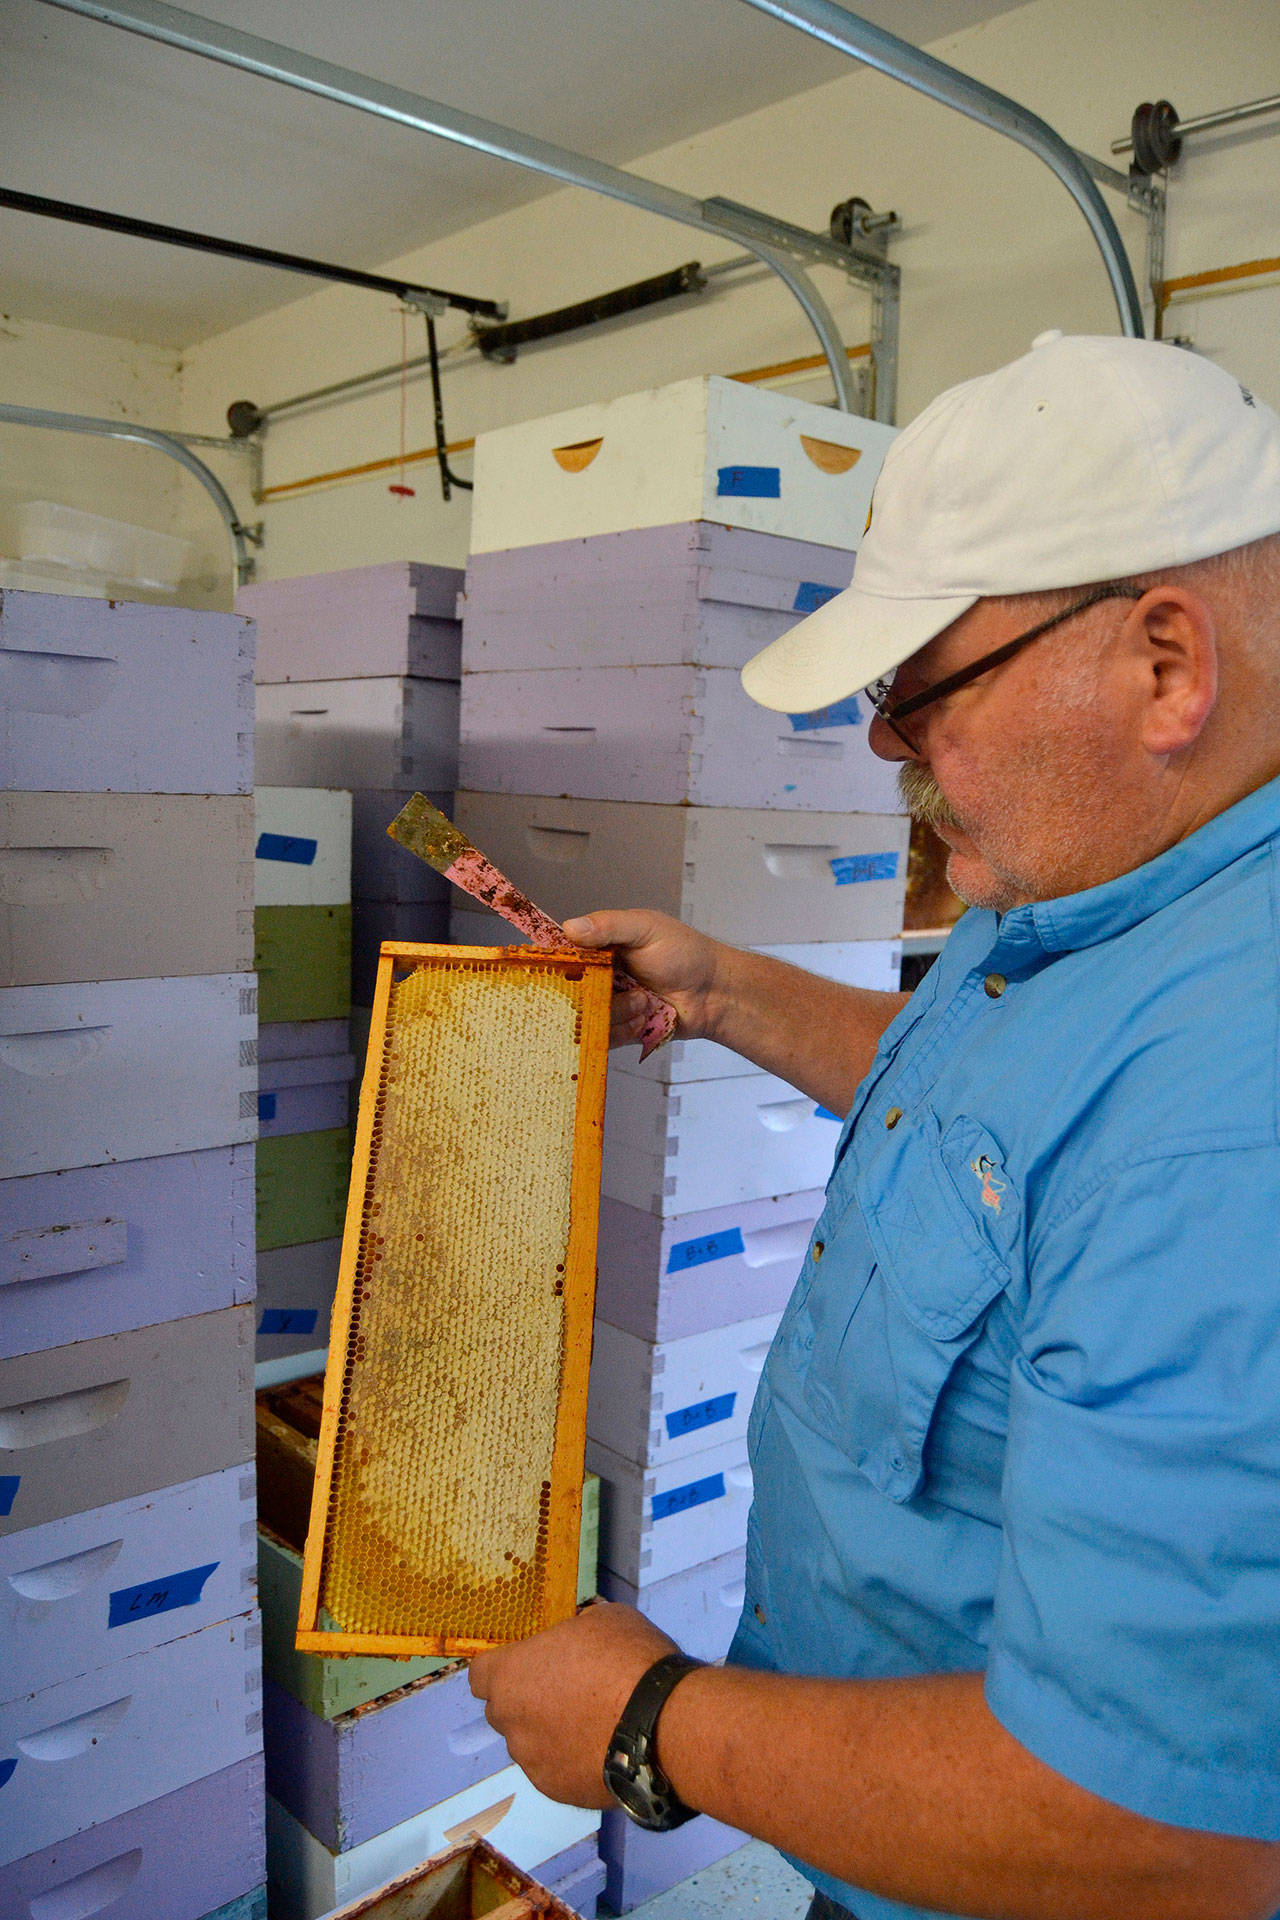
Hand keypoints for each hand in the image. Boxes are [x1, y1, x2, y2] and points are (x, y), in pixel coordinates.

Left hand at [468, 1602, 678, 1807]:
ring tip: (592, 1724)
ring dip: (549, 1733)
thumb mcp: (602, 1620)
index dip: (502, 1667)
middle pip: (504, 1710)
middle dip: (526, 1701)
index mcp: (511, 1675)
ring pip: (530, 1744)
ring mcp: (533, 1762)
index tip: (529, 1662)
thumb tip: (577, 1638)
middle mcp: (511, 1722)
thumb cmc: (627, 1660)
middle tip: (566, 1690)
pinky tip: (602, 1748)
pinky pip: (555, 1770)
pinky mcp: (558, 1791)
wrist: (662, 1726)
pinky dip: (570, 1760)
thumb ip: (573, 1632)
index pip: (480, 1674)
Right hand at [562, 909, 727, 1049]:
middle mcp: (599, 976)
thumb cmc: (685, 953)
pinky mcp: (618, 1029)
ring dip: (616, 1010)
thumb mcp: (646, 928)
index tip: (561, 968)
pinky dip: (623, 1029)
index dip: (556, 963)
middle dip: (588, 993)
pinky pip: (603, 1037)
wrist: (715, 992)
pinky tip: (644, 1017)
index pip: (563, 955)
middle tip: (612, 986)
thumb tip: (570, 927)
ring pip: (586, 1016)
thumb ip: (608, 926)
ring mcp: (608, 1004)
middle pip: (569, 991)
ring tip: (644, 1000)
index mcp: (600, 947)